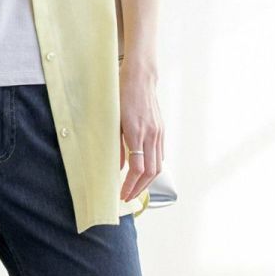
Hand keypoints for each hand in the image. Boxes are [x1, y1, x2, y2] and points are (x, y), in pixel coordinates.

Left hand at [119, 61, 163, 202]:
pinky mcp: (161, 131)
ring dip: (147, 182)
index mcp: (137, 133)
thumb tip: (117, 166)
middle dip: (139, 188)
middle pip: (150, 172)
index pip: (137, 168)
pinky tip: (144, 173)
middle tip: (128, 197)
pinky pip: (160, 155)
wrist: (140, 78)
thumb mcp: (113, 120)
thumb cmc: (122, 95)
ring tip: (135, 189)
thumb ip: (116, 145)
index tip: (122, 194)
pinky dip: (153, 168)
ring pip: (158, 166)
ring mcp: (159, 133)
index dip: (130, 185)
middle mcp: (152, 135)